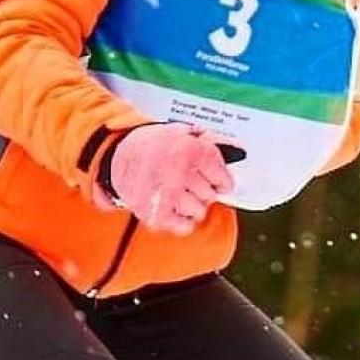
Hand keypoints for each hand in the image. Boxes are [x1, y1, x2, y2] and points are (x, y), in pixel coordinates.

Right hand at [103, 123, 237, 234]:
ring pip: (199, 211)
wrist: (118, 157)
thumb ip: (211, 141)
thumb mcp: (182, 133)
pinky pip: (185, 227)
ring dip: (192, 204)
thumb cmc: (154, 145)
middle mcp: (180, 172)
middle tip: (189, 182)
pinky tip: (173, 206)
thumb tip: (240, 150)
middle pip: (211, 195)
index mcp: (190, 150)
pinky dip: (182, 220)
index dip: (221, 179)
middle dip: (204, 190)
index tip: (216, 179)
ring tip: (178, 192)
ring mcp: (167, 195)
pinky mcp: (156, 214)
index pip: (223, 177)